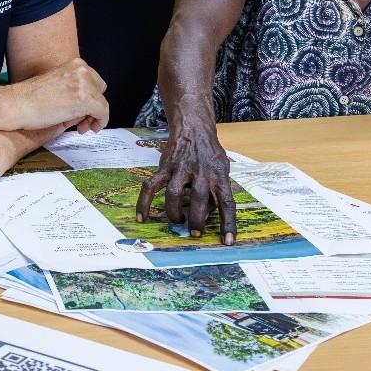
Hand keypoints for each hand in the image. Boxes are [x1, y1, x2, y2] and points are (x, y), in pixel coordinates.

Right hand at [10, 58, 108, 132]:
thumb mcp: (57, 86)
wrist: (16, 104)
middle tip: (83, 121)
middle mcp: (81, 71)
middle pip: (100, 91)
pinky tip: (87, 128)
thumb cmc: (30, 98)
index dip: (90, 97)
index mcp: (74, 64)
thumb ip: (74, 90)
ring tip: (82, 127)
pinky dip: (99, 123)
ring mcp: (84, 84)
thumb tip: (87, 106)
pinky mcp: (85, 100)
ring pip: (103, 103)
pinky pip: (102, 113)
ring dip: (95, 117)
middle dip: (93, 106)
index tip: (83, 110)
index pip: (94, 81)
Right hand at [134, 121, 234, 244]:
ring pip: (174, 194)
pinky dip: (144, 203)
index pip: (227, 202)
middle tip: (195, 232)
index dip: (228, 223)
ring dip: (175, 213)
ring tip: (178, 220)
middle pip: (198, 200)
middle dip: (196, 220)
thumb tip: (207, 215)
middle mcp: (201, 172)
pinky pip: (151, 186)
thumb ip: (216, 191)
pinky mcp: (164, 167)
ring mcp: (181, 169)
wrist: (194, 129)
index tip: (228, 242)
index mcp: (219, 176)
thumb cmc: (210, 154)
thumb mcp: (221, 170)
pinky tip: (142, 217)